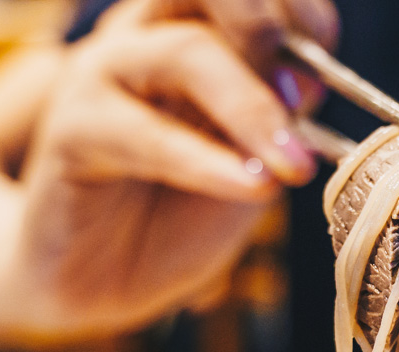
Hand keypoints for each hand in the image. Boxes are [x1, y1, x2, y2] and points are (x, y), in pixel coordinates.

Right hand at [0, 0, 337, 341]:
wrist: (106, 277)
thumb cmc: (182, 212)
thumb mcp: (252, 162)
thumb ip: (279, 118)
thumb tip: (307, 78)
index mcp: (196, 28)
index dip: (297, 5)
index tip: (326, 52)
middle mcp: (149, 35)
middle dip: (265, 24)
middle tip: (303, 87)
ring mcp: (106, 74)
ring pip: (184, 51)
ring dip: (253, 108)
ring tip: (295, 166)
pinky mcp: (72, 131)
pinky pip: (143, 135)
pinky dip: (206, 162)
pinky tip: (252, 186)